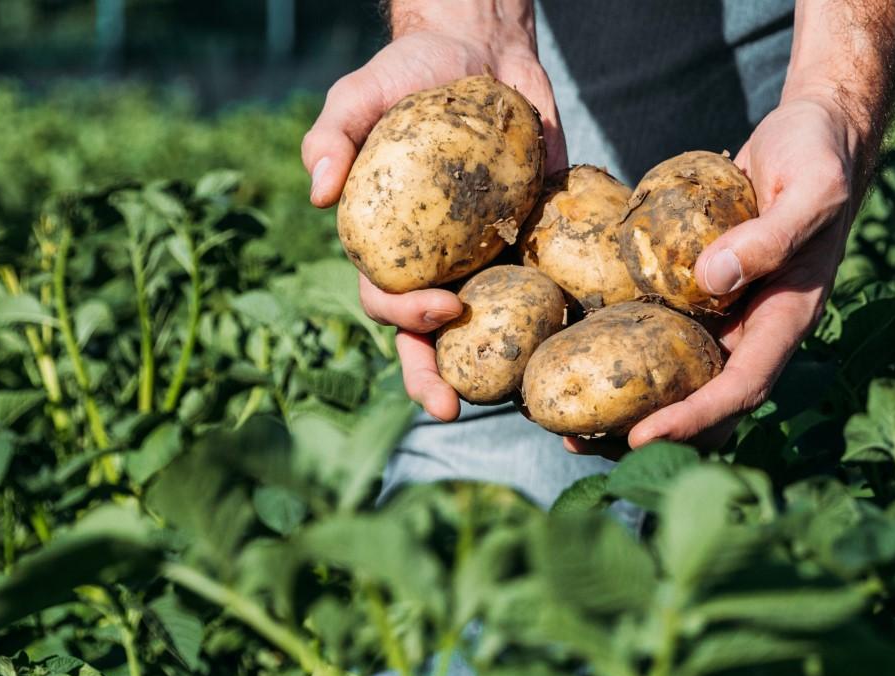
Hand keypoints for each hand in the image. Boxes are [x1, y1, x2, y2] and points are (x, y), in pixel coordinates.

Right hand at [303, 18, 563, 421]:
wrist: (479, 52)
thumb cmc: (406, 76)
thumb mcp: (358, 97)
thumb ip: (331, 138)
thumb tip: (317, 195)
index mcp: (391, 246)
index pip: (387, 300)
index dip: (406, 319)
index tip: (442, 310)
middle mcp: (437, 263)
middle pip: (431, 338)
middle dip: (437, 377)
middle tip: (456, 404)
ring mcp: (488, 258)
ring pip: (488, 331)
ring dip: (498, 371)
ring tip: (519, 402)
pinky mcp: (535, 241)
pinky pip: (546, 287)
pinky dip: (558, 319)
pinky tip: (577, 345)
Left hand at [605, 95, 867, 450]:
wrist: (816, 132)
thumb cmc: (820, 158)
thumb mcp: (810, 190)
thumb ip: (770, 236)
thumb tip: (710, 280)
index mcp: (786, 318)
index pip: (741, 387)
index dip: (694, 418)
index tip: (641, 437)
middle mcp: (753, 326)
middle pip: (703, 401)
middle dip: (648, 430)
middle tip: (580, 443)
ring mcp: (726, 310)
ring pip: (678, 374)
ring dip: (628, 402)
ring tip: (566, 419)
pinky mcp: (699, 287)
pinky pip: (663, 326)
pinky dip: (625, 346)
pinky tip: (576, 349)